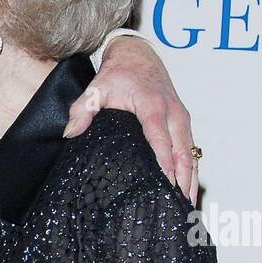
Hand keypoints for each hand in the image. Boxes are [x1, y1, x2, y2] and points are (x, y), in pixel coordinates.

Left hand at [63, 36, 198, 202]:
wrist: (138, 56)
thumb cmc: (118, 73)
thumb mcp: (96, 89)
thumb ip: (82, 110)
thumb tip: (70, 133)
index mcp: (153, 107)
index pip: (161, 140)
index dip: (165, 164)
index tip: (165, 185)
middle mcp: (173, 113)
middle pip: (182, 152)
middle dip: (182, 180)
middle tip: (176, 207)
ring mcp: (181, 118)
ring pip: (191, 154)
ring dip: (190, 180)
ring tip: (185, 207)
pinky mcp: (183, 123)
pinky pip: (191, 151)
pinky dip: (191, 172)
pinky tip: (186, 191)